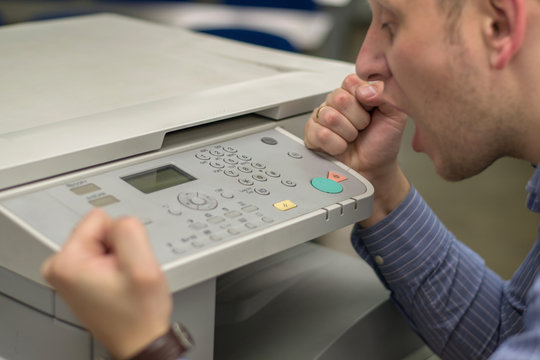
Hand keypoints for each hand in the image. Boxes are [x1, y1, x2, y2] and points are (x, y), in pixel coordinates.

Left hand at [42, 209, 171, 358]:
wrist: (140, 340)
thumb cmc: (139, 313)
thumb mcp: (143, 266)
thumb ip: (130, 230)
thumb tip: (122, 220)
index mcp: (67, 261)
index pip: (101, 218)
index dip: (122, 240)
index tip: (123, 264)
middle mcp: (59, 266)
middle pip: (100, 229)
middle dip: (119, 249)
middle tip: (124, 275)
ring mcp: (67, 272)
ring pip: (103, 241)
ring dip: (118, 259)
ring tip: (122, 282)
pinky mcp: (77, 276)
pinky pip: (103, 253)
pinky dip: (115, 267)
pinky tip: (118, 285)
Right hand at [304, 74, 409, 224]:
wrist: (374, 169)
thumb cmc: (383, 143)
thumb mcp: (395, 115)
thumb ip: (385, 94)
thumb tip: (365, 88)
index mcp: (355, 92)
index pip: (350, 81)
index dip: (363, 98)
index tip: (372, 111)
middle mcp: (337, 102)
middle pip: (338, 98)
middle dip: (357, 119)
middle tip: (362, 128)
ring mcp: (322, 117)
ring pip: (329, 116)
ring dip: (347, 133)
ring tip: (352, 138)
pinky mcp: (311, 134)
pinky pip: (319, 133)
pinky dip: (335, 144)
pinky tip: (341, 146)